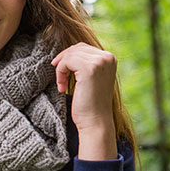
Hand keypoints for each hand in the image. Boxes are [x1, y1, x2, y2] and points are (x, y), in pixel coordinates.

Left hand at [51, 43, 117, 159]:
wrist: (95, 122)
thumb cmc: (90, 104)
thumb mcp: (90, 79)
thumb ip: (85, 64)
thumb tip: (66, 52)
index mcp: (110, 58)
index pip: (83, 48)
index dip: (69, 58)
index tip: (62, 73)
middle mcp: (107, 57)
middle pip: (76, 48)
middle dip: (64, 61)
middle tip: (60, 79)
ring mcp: (100, 62)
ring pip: (70, 54)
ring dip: (61, 69)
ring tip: (61, 85)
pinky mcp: (89, 68)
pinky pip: (66, 61)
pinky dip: (60, 73)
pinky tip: (62, 87)